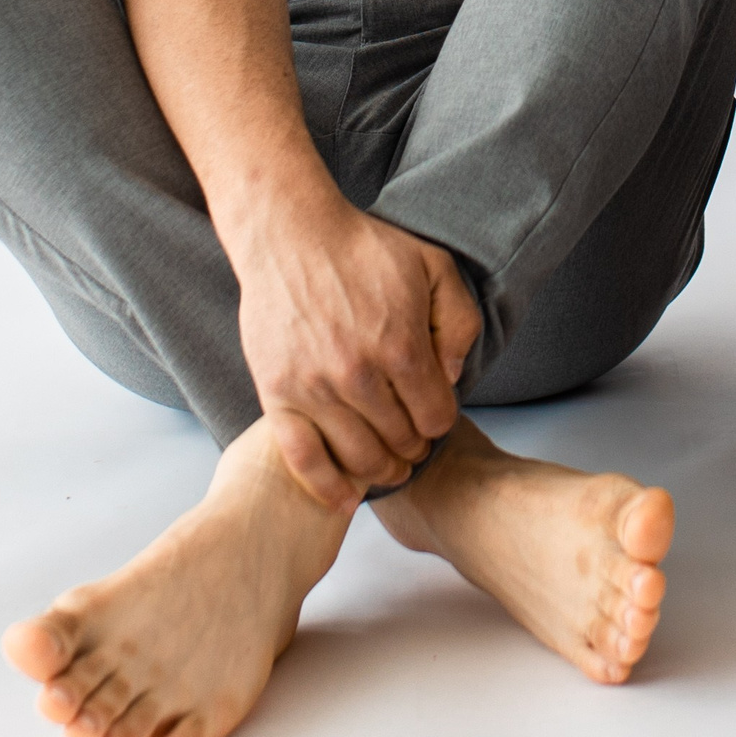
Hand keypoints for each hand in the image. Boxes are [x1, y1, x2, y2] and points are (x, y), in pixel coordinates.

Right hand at [229, 179, 483, 502]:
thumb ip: (458, 322)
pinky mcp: (277, 395)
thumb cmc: (364, 248)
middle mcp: (359, 375)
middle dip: (414, 445)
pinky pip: (303, 458)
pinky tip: (344, 501)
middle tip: (413, 441)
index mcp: (402, 346)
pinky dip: (327, 487)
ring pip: (359, 456)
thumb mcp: (434, 266)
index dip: (441, 420)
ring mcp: (314, 388)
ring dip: (381, 469)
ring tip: (389, 466)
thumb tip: (452, 378)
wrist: (290, 235)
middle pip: (400, 440)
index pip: (436, 416)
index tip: (434, 414)